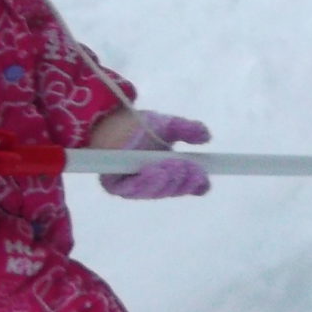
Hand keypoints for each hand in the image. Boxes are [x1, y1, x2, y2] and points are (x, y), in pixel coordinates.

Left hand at [90, 109, 212, 198]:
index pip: (186, 185)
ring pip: (156, 191)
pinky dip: (147, 181)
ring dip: (167, 180)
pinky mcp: (115, 187)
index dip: (196, 184)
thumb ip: (187, 130)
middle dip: (183, 180)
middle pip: (173, 190)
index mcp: (168, 172)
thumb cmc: (136, 124)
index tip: (204, 177)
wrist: (104, 119)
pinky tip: (155, 170)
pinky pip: (134, 190)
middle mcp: (152, 183)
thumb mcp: (167, 125)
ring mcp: (134, 187)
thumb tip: (206, 136)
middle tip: (189, 166)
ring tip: (174, 165)